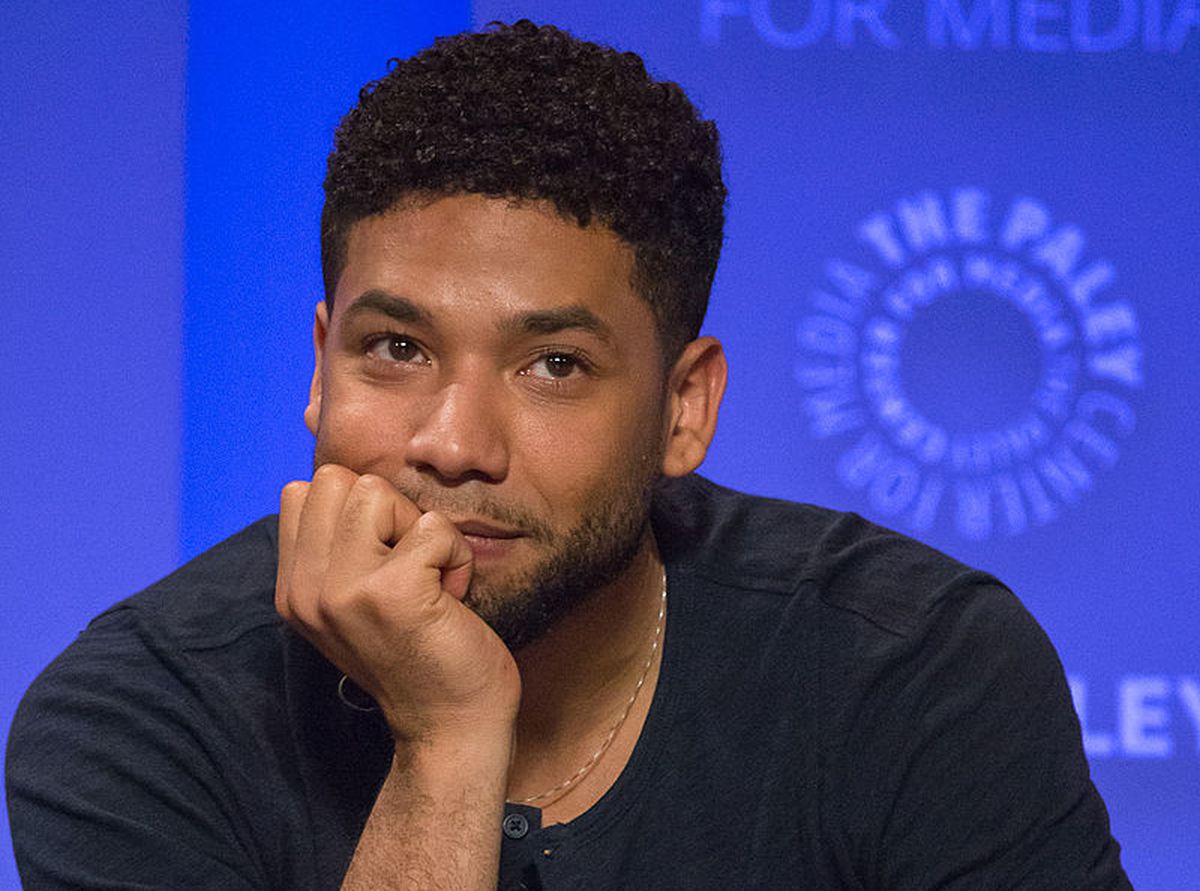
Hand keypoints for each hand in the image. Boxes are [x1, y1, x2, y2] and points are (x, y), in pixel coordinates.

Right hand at [275, 464, 520, 743]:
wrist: (451, 726)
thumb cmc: (420, 653)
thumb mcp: (356, 602)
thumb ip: (337, 549)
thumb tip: (347, 482)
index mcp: (293, 589)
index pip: (302, 491)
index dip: (356, 511)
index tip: (383, 561)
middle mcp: (306, 590)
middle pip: (335, 479)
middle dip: (386, 510)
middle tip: (410, 566)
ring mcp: (343, 591)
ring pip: (376, 491)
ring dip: (420, 529)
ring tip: (429, 579)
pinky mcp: (391, 592)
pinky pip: (434, 527)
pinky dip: (457, 556)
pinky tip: (453, 599)